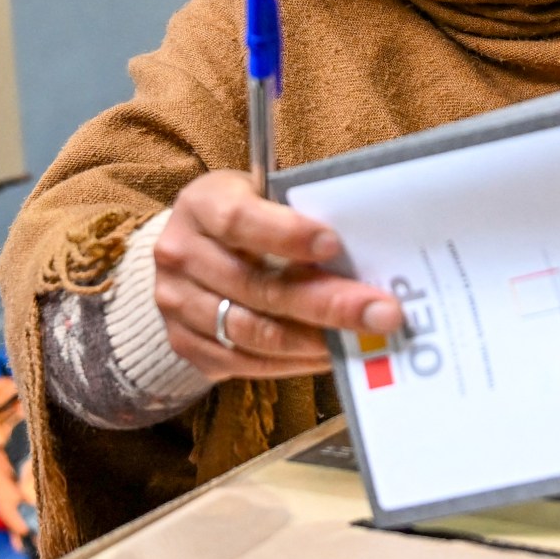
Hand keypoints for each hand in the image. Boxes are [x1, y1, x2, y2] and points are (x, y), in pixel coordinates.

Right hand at [154, 171, 402, 382]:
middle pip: (256, 287)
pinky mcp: (185, 344)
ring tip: (363, 340)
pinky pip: (245, 363)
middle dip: (327, 303)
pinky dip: (293, 363)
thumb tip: (364, 245)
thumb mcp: (261, 195)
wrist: (186, 251)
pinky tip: (330, 355)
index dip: (286, 234)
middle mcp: (179, 256)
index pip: (239, 221)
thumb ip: (298, 213)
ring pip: (252, 333)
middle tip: (382, 313)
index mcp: (200, 206)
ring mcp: (177, 305)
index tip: (334, 245)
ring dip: (315, 341)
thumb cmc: (243, 216)